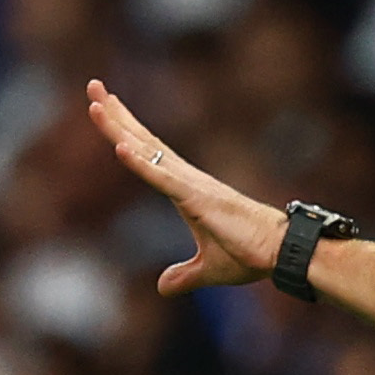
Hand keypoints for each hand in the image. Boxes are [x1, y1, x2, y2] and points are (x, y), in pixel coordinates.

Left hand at [86, 80, 287, 296]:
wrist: (279, 252)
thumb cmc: (251, 254)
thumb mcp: (208, 269)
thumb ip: (183, 276)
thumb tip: (163, 288)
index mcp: (187, 190)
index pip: (150, 154)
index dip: (126, 130)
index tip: (106, 107)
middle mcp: (187, 179)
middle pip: (145, 140)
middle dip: (118, 115)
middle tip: (94, 87)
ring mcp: (192, 185)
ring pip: (148, 151)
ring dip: (120, 128)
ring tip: (96, 103)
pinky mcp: (198, 198)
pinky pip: (163, 178)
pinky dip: (140, 163)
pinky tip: (119, 147)